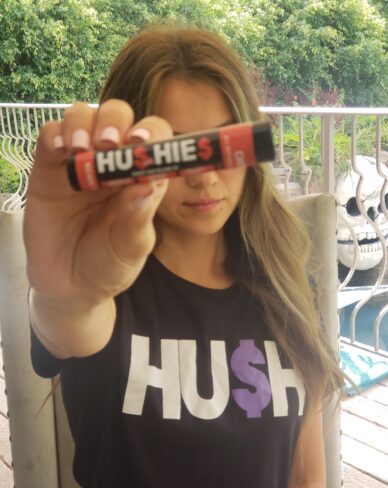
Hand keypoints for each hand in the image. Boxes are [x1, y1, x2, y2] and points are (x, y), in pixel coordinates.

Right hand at [23, 100, 171, 305]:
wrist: (69, 286)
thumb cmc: (108, 264)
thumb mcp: (130, 249)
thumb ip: (138, 220)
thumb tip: (148, 185)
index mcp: (140, 178)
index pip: (152, 139)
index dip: (151, 134)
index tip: (142, 144)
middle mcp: (112, 164)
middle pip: (118, 117)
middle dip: (115, 122)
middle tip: (109, 144)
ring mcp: (80, 163)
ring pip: (84, 116)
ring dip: (85, 123)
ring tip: (82, 149)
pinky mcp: (49, 167)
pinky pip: (50, 135)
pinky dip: (55, 134)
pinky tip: (61, 151)